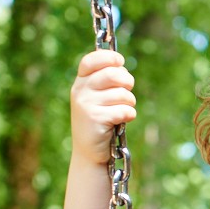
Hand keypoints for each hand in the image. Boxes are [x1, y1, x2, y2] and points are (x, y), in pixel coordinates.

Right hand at [71, 49, 136, 165]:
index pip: (92, 60)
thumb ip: (106, 78)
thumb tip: (120, 63)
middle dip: (127, 81)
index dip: (109, 57)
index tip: (120, 62)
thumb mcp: (97, 95)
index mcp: (80, 81)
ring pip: (122, 94)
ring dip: (129, 102)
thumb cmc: (99, 118)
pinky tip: (120, 122)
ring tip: (121, 111)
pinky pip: (125, 110)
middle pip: (113, 74)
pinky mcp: (95, 119)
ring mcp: (86, 104)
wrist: (89, 150)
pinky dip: (129, 115)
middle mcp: (80, 91)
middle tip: (127, 91)